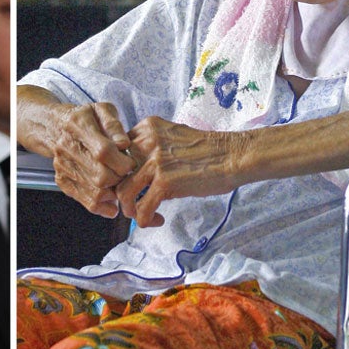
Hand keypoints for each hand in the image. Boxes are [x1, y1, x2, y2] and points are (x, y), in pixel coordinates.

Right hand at [48, 102, 137, 216]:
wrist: (56, 126)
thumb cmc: (86, 118)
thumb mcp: (102, 110)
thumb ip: (114, 125)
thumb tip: (124, 144)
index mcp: (77, 125)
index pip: (103, 151)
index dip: (123, 161)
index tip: (132, 162)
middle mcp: (66, 147)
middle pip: (100, 176)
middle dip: (121, 178)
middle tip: (127, 172)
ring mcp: (62, 167)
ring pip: (96, 192)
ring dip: (115, 192)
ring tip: (121, 182)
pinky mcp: (62, 181)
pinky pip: (87, 201)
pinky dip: (104, 205)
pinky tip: (113, 200)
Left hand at [117, 116, 243, 226]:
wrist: (232, 156)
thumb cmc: (206, 150)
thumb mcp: (172, 137)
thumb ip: (151, 148)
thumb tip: (134, 172)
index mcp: (146, 128)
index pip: (117, 153)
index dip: (120, 174)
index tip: (131, 185)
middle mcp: (145, 142)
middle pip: (116, 173)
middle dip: (121, 193)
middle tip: (133, 203)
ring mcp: (154, 162)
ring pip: (123, 193)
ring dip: (130, 209)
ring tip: (141, 215)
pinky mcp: (164, 183)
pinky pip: (142, 209)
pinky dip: (145, 220)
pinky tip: (157, 220)